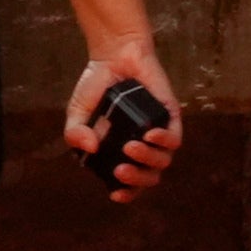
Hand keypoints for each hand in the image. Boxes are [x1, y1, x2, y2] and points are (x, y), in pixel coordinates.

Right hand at [67, 38, 184, 199]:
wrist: (112, 56)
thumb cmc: (96, 86)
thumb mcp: (78, 111)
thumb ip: (75, 132)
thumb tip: (89, 148)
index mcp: (121, 151)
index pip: (131, 182)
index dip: (127, 192)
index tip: (116, 194)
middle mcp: (143, 146)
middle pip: (150, 177)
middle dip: (137, 179)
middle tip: (120, 170)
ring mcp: (158, 132)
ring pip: (163, 160)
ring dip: (148, 159)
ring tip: (130, 148)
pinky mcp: (170, 116)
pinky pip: (175, 138)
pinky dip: (164, 140)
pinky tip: (149, 134)